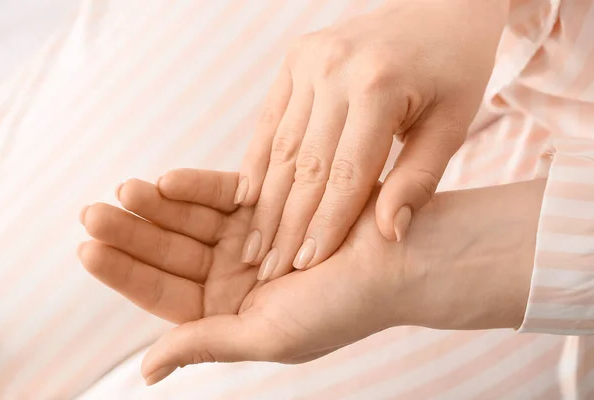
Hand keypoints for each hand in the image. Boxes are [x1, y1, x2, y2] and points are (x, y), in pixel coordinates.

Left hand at [78, 169, 541, 385]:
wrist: (397, 261)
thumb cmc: (340, 307)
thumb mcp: (266, 337)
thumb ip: (205, 345)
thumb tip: (147, 370)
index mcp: (228, 314)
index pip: (164, 294)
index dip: (126, 273)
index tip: (89, 250)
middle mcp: (232, 276)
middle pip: (169, 253)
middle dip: (132, 234)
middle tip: (93, 212)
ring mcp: (246, 237)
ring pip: (188, 220)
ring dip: (155, 206)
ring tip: (123, 190)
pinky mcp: (265, 203)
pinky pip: (221, 192)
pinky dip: (194, 186)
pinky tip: (164, 180)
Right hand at [236, 0, 509, 279]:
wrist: (438, 9)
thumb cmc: (453, 69)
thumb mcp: (451, 124)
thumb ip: (419, 179)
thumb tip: (390, 233)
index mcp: (379, 86)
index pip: (345, 174)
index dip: (324, 225)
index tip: (305, 266)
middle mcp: (334, 68)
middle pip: (305, 164)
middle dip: (286, 224)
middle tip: (268, 270)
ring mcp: (309, 60)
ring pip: (281, 146)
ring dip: (265, 201)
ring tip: (253, 246)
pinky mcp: (295, 59)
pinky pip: (270, 119)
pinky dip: (257, 161)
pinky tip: (245, 198)